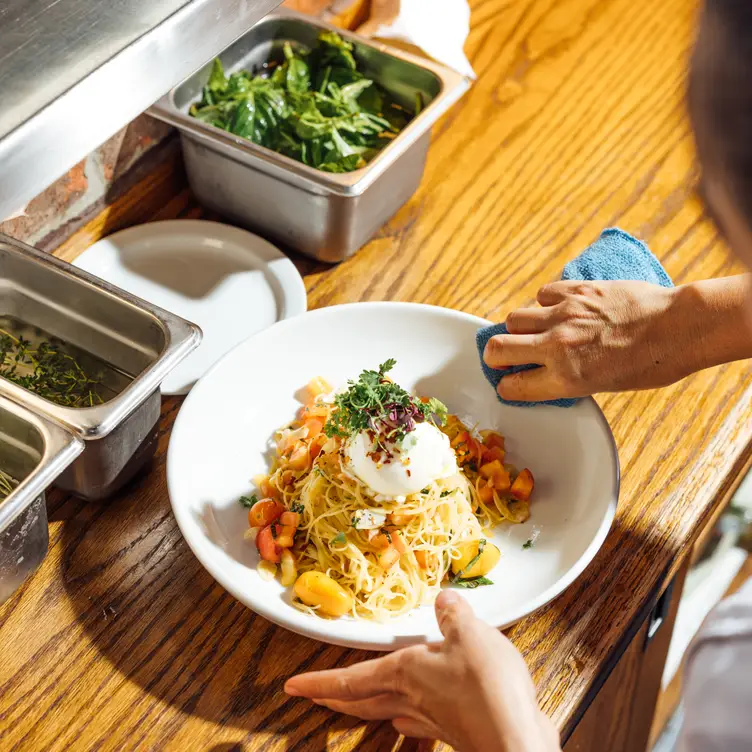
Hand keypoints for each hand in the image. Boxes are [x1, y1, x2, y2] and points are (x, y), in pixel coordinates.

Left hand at [284, 591, 558, 751]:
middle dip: (335, 698)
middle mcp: (412, 698)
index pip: (350, 678)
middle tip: (313, 697)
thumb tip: (443, 601)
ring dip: (366, 707)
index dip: (318, 681)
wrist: (517, 740)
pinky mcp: (455, 729)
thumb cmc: (487, 688)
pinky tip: (409, 719)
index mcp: (405, 672)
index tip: (292, 687)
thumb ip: (453, 615)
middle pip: (362, 700)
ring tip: (352, 704)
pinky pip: (418, 722)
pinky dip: (406, 718)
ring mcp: (432, 719)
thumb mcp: (469, 634)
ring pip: (386, 711)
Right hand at [484, 277, 751, 401]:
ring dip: (519, 327)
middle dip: (495, 356)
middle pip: (498, 349)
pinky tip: (559, 309)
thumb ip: (566, 379)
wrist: (678, 327)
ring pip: (514, 318)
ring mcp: (564, 315)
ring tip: (534, 330)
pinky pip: (542, 294)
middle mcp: (558, 347)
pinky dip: (544, 303)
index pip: (512, 386)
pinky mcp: (576, 290)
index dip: (506, 385)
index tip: (508, 382)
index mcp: (567, 378)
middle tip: (502, 357)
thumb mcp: (603, 385)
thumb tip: (542, 373)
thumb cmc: (650, 363)